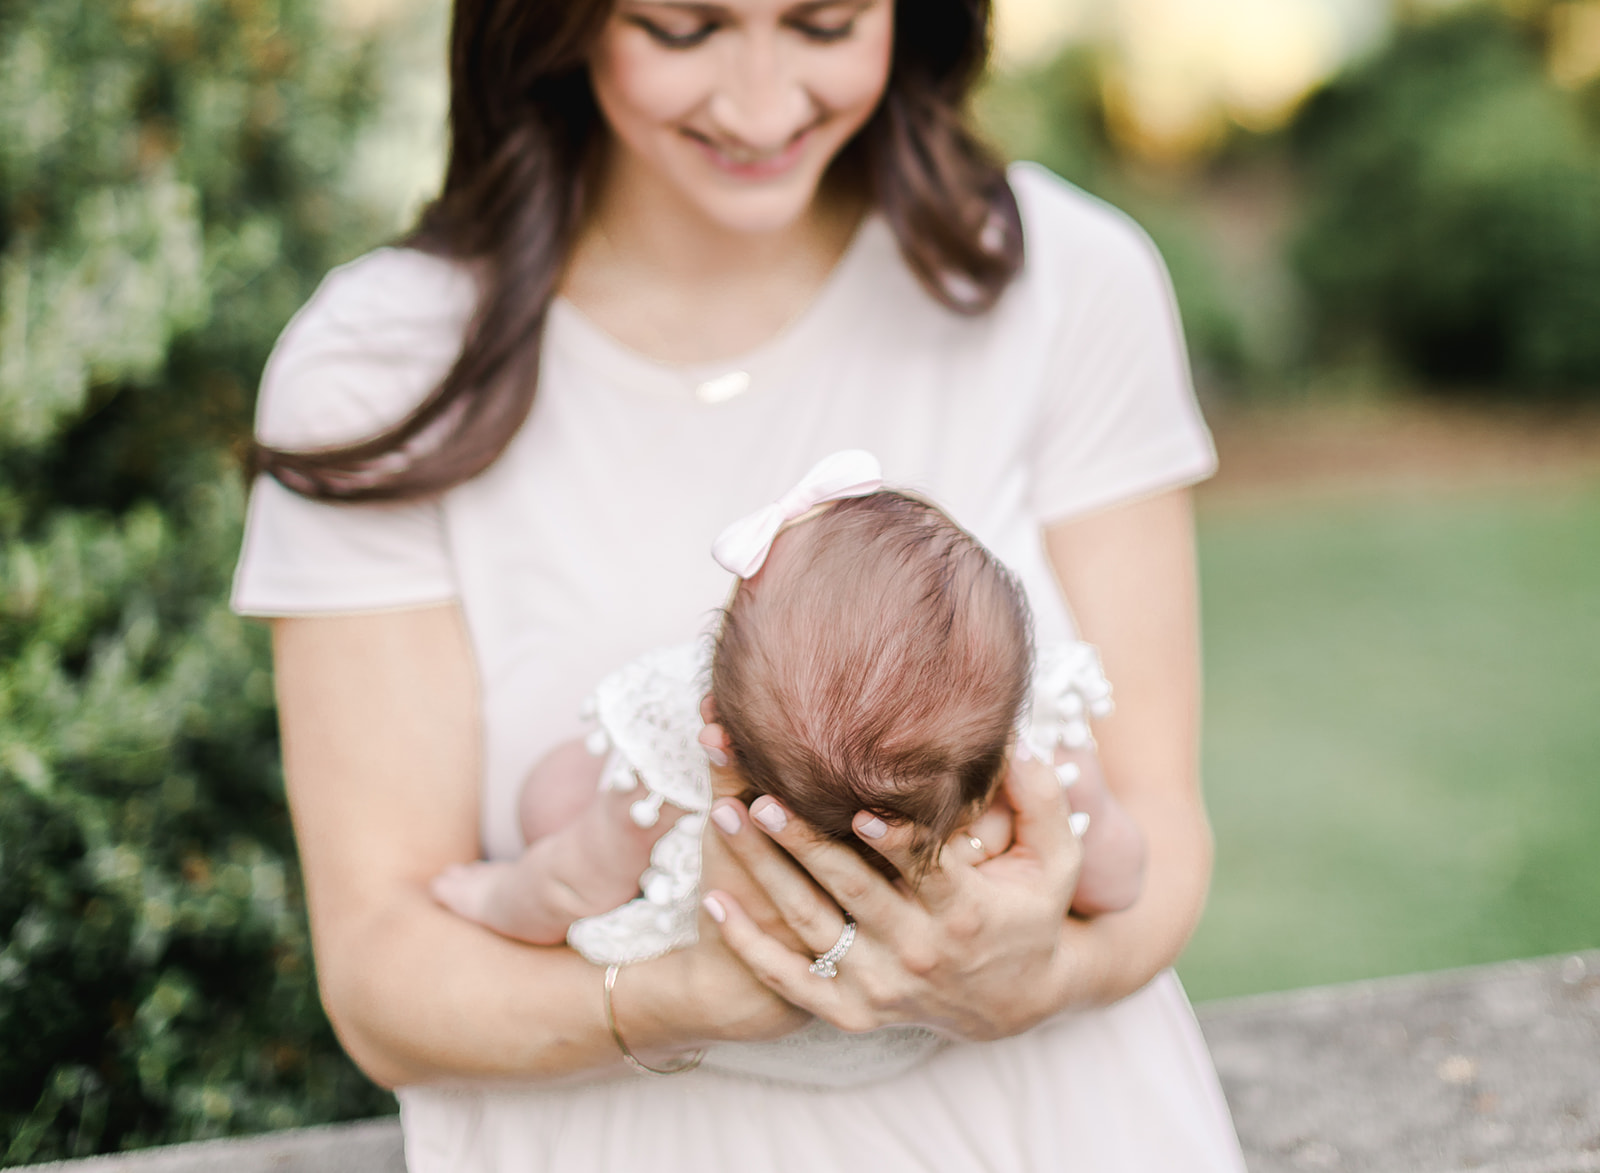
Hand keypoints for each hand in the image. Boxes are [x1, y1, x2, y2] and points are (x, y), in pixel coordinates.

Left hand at [698, 743, 1086, 1041]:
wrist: (1014, 1002)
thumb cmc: (1031, 912)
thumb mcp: (1057, 859)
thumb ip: (1041, 798)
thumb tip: (1016, 740)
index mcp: (965, 911)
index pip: (923, 870)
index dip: (893, 841)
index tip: (857, 807)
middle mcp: (918, 952)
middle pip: (850, 892)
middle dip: (801, 842)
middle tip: (759, 796)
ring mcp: (880, 986)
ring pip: (810, 926)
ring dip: (763, 872)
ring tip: (724, 817)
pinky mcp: (852, 1011)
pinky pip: (790, 980)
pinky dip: (750, 945)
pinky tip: (715, 902)